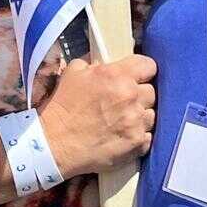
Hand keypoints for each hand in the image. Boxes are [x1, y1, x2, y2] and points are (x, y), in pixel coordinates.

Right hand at [40, 55, 156, 176]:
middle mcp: (130, 97)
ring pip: (151, 114)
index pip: (148, 66)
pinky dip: (138, 136)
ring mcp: (136, 122)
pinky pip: (148, 136)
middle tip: (125, 101)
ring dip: (141, 116)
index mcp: (116, 75)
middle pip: (151, 91)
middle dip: (140, 95)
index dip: (143, 71)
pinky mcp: (137, 144)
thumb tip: (106, 62)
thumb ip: (96, 63)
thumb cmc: (62, 107)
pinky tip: (123, 136)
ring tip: (124, 121)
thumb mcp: (74, 72)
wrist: (54, 143)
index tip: (138, 76)